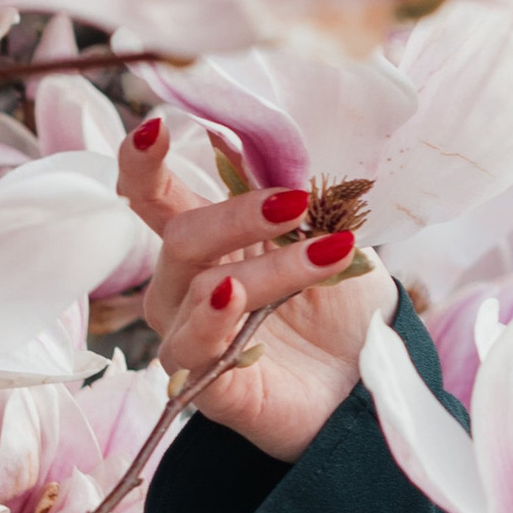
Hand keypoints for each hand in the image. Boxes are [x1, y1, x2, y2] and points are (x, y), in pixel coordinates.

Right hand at [119, 120, 399, 463]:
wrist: (369, 385)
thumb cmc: (343, 310)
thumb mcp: (332, 240)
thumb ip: (300, 204)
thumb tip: (285, 152)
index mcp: (209, 244)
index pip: (154, 198)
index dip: (143, 163)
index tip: (156, 126)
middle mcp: (185, 289)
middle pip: (182, 237)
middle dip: (239, 213)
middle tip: (298, 202)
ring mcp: (190, 336)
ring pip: (204, 287)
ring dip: (270, 266)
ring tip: (327, 256)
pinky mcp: (203, 386)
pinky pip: (190, 350)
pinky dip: (210, 320)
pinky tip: (233, 296)